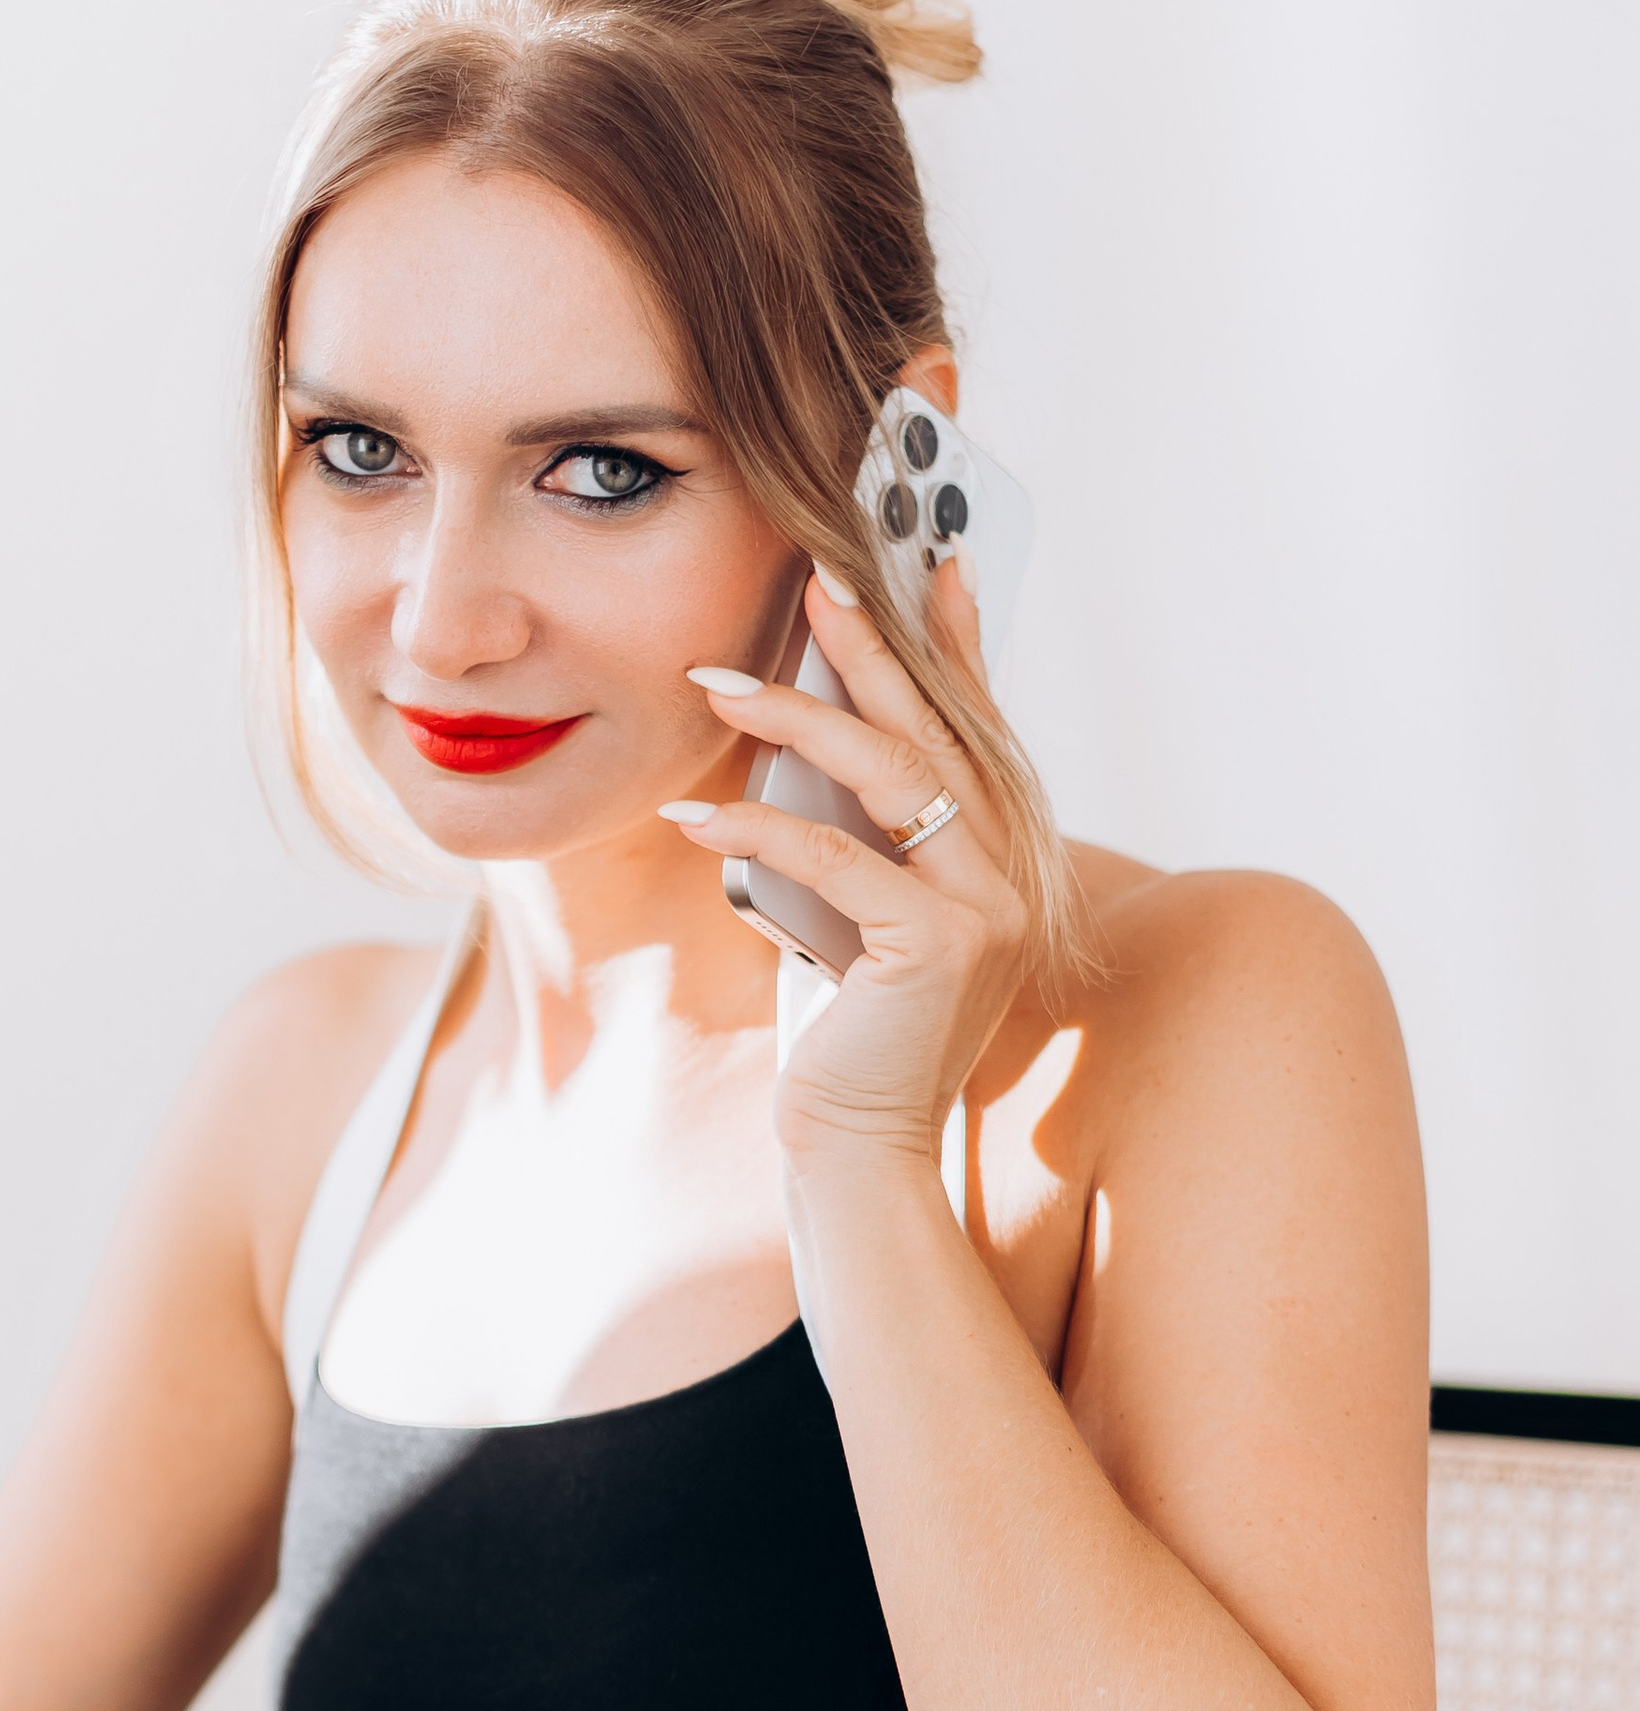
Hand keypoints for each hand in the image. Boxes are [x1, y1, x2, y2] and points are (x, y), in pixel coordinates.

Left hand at [667, 563, 1027, 1167]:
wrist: (864, 1148)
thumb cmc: (848, 1032)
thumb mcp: (853, 910)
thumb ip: (860, 833)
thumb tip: (803, 737)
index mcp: (1003, 857)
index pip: (981, 727)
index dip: (960, 643)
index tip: (936, 562)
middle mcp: (1015, 871)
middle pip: (935, 728)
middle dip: (869, 648)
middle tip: (814, 577)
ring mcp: (990, 906)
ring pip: (890, 776)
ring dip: (796, 718)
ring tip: (716, 685)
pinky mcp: (941, 945)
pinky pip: (838, 858)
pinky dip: (760, 830)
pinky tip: (695, 817)